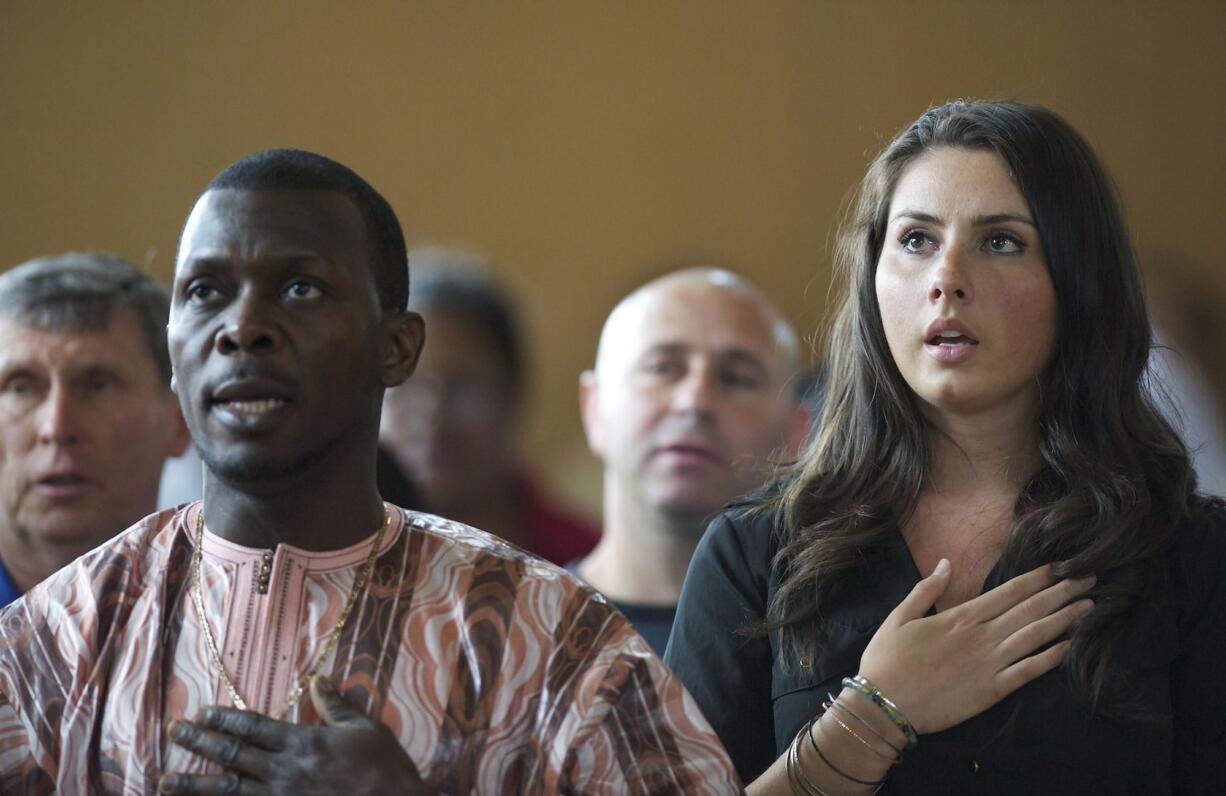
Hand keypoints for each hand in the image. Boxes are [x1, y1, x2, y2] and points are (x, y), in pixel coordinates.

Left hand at [159, 676, 434, 794]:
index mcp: (302, 742)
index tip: (201, 713)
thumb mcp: (365, 729)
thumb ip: (337, 705)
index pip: (253, 726)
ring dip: (194, 783)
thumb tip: (319, 679)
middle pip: (232, 753)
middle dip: (199, 743)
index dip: (224, 718)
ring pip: (227, 789)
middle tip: (173, 732)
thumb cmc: (384, 768)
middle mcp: (284, 770)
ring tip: (164, 779)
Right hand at [857, 560, 1093, 734]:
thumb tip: (945, 563)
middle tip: (1089, 578)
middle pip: (1030, 609)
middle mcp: (981, 637)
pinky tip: (1070, 646)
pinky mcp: (992, 691)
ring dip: (1065, 619)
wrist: (884, 705)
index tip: (1061, 567)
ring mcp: (989, 664)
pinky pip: (1029, 671)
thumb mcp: (898, 617)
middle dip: (1061, 592)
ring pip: (1035, 636)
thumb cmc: (887, 660)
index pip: (1008, 592)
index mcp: (959, 617)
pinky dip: (1051, 657)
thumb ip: (925, 589)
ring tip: (1089, 606)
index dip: (1038, 578)